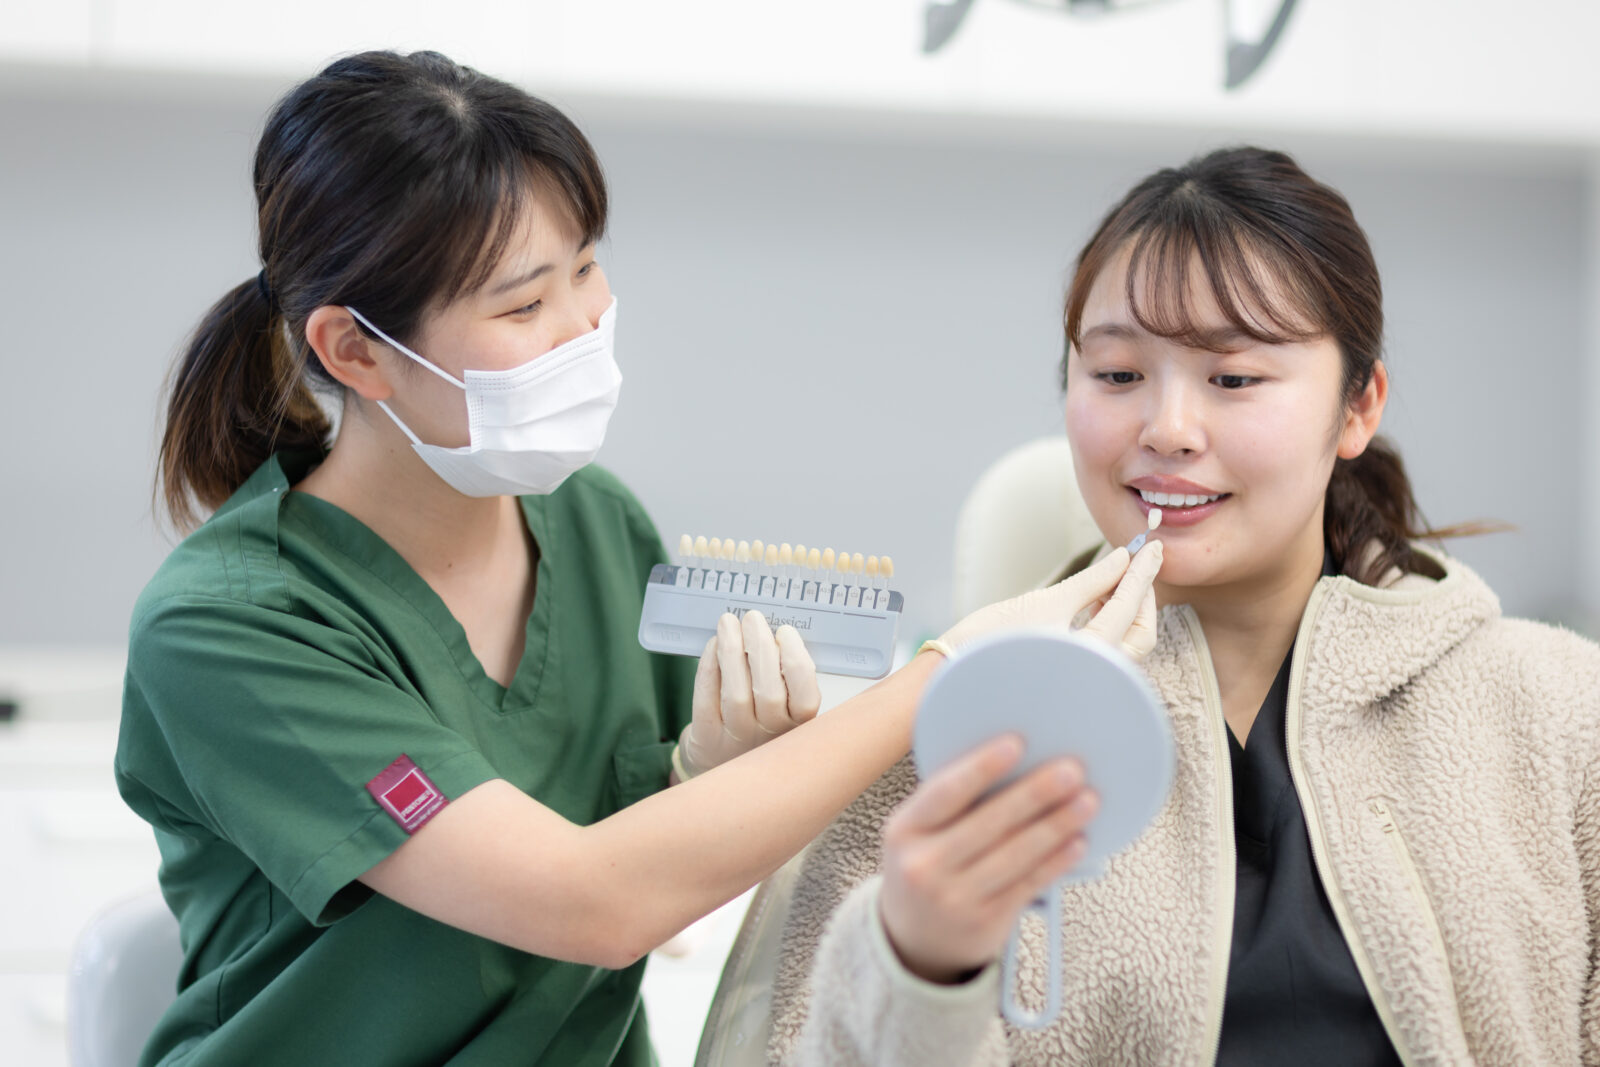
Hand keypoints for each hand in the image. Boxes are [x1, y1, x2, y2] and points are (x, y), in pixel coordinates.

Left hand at [676, 611, 821, 777]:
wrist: (721, 763)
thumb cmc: (757, 725)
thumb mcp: (782, 709)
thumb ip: (784, 678)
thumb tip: (771, 631)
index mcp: (797, 727)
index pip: (806, 700)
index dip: (796, 663)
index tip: (785, 632)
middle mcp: (770, 738)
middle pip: (769, 694)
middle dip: (761, 649)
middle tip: (753, 618)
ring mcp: (737, 742)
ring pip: (736, 695)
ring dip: (732, 653)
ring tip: (729, 623)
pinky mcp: (707, 740)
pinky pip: (706, 701)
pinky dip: (709, 669)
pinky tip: (712, 646)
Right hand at [879, 735, 1096, 983]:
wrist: (914, 940)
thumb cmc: (925, 867)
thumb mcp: (918, 833)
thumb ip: (951, 802)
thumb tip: (1012, 762)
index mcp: (905, 830)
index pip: (946, 792)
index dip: (982, 767)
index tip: (1016, 744)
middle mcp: (924, 865)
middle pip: (989, 823)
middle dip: (1036, 793)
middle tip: (1071, 770)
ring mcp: (954, 897)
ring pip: (1016, 854)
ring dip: (1057, 825)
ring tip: (1086, 802)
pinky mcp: (985, 921)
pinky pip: (1028, 884)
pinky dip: (1057, 861)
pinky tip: (1077, 842)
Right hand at [936, 540, 1162, 661]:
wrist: (953, 672)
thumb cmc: (993, 640)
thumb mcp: (1046, 602)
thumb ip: (1092, 582)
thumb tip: (1122, 559)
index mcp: (1091, 658)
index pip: (1128, 607)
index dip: (1141, 573)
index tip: (1150, 547)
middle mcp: (1096, 677)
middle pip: (1140, 633)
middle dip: (1142, 596)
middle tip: (1140, 562)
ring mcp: (1087, 681)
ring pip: (1127, 644)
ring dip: (1127, 608)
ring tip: (1119, 574)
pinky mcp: (1075, 678)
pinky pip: (1109, 649)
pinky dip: (1111, 623)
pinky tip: (1102, 600)